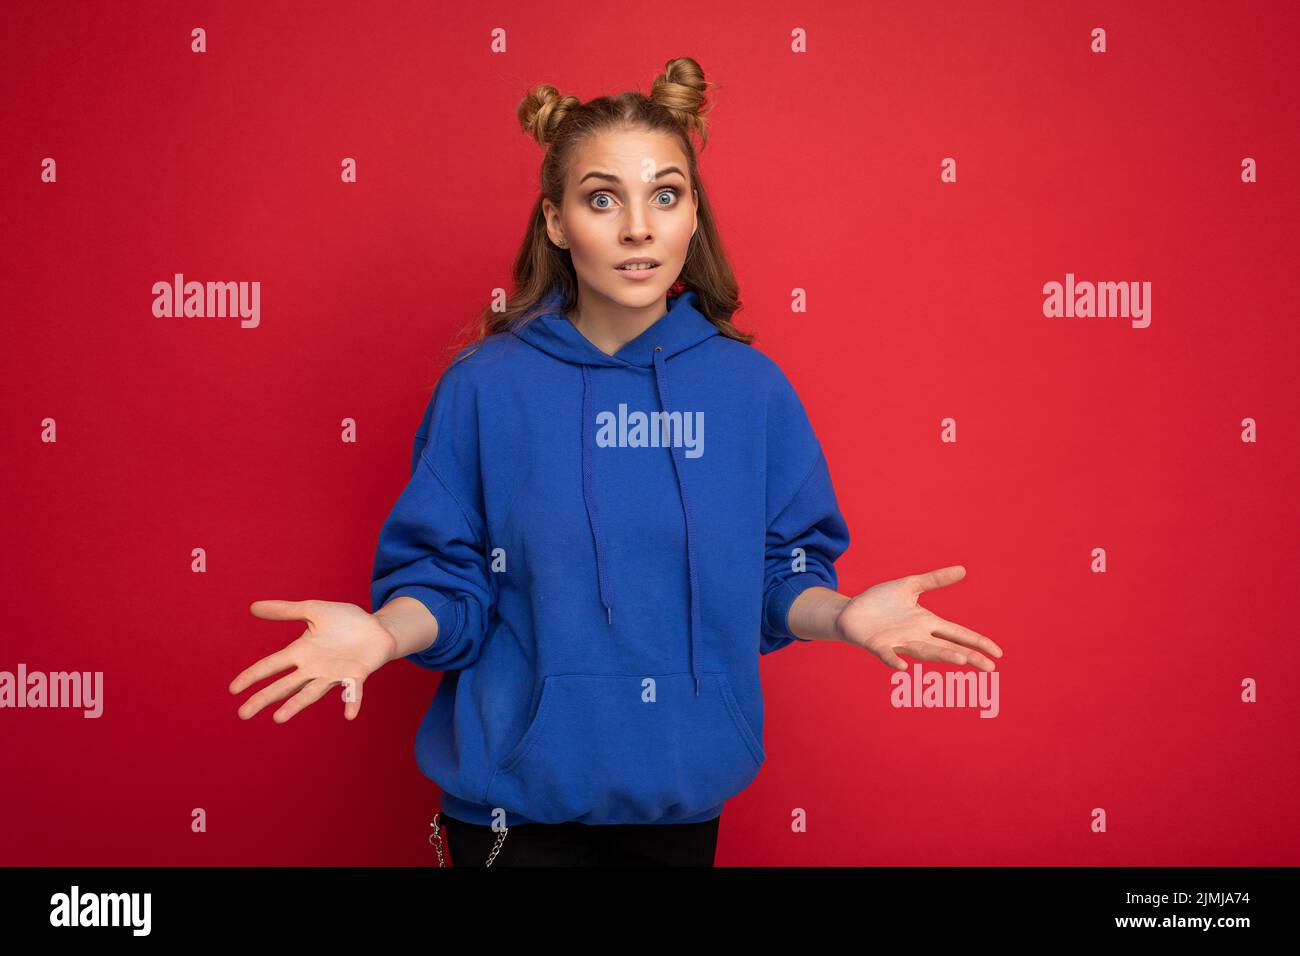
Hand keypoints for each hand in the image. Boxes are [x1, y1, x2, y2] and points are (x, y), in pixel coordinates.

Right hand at [229, 600, 397, 722]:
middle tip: (243, 714)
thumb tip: (253, 607)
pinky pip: (353, 691)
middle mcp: (314, 668)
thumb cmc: (346, 621)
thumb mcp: (314, 610)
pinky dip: (352, 701)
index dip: (252, 676)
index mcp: (302, 652)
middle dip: (264, 698)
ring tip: (278, 718)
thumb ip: (286, 611)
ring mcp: (334, 673)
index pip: (271, 665)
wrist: (378, 627)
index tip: (233, 690)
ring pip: (311, 692)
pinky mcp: (357, 675)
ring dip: (296, 705)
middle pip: (284, 685)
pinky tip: (349, 714)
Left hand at [832, 565, 1001, 671]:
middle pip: (946, 647)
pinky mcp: (876, 645)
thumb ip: (934, 580)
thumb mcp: (910, 586)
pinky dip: (893, 661)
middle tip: (989, 668)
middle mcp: (916, 636)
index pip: (958, 634)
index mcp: (926, 623)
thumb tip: (963, 569)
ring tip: (962, 660)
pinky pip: (886, 654)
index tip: (998, 654)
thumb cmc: (880, 602)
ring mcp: (897, 642)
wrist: (850, 611)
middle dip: (967, 656)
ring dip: (941, 656)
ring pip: (923, 651)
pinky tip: (902, 667)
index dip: (977, 642)